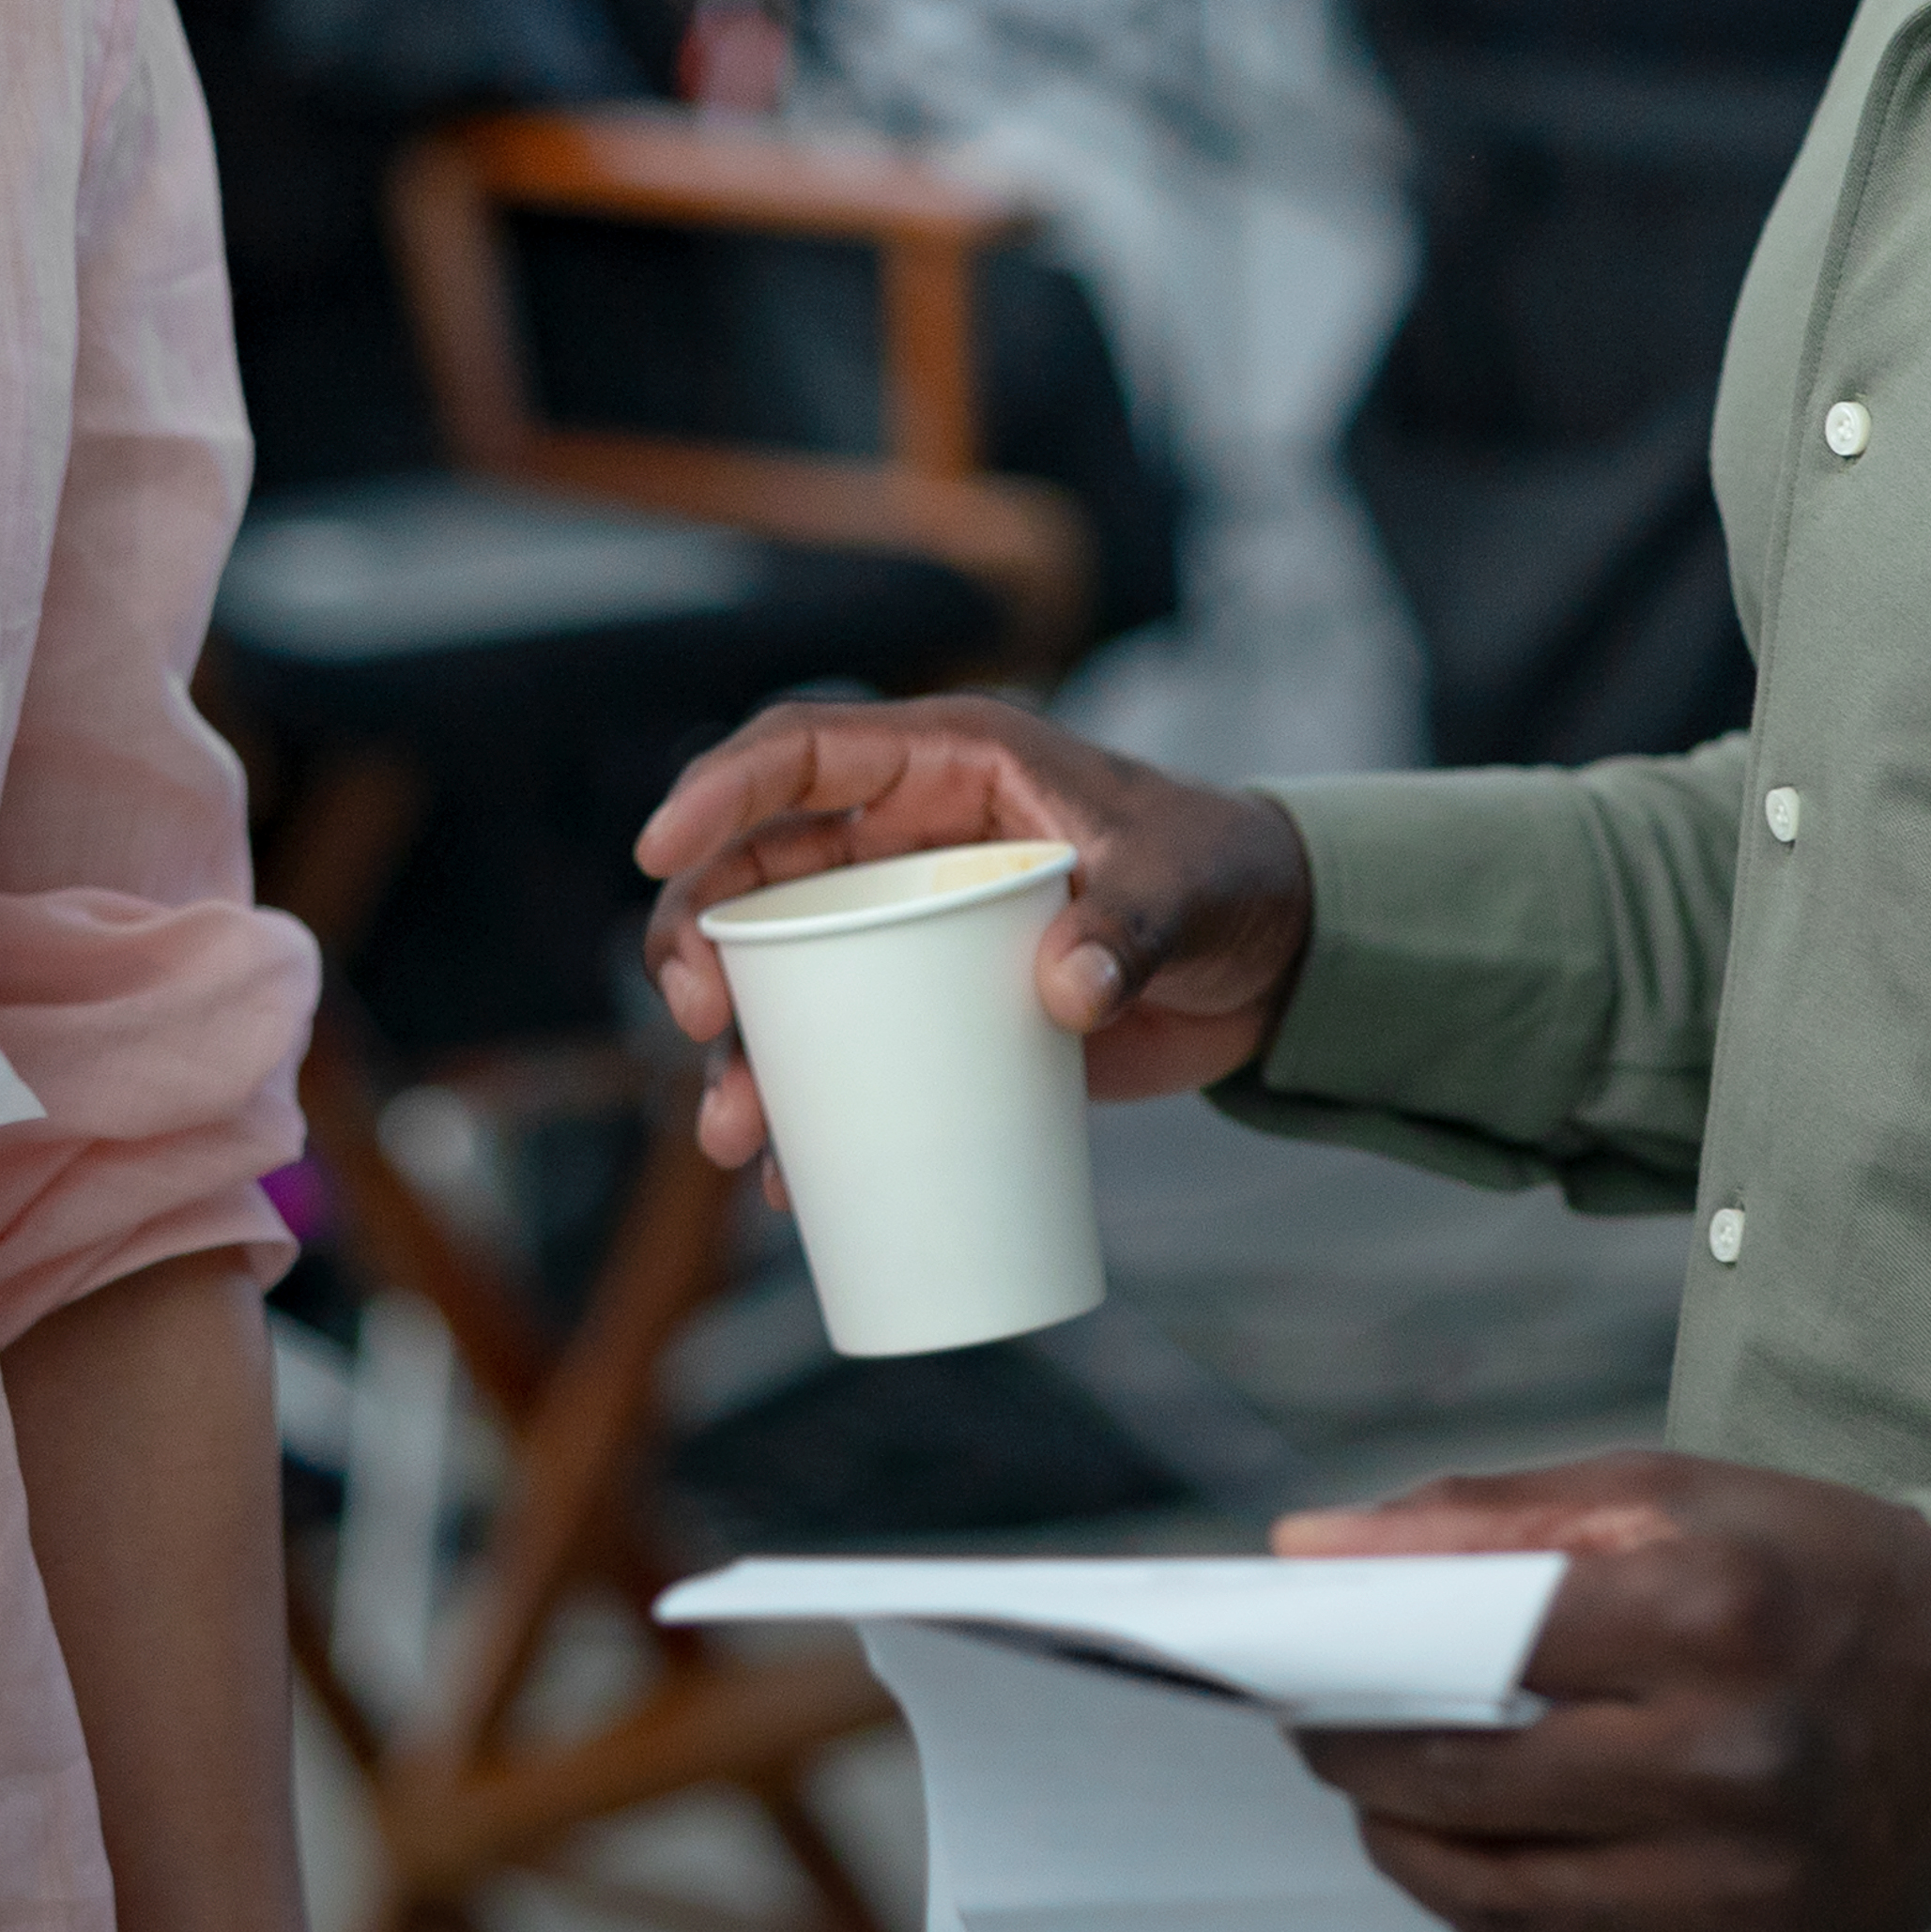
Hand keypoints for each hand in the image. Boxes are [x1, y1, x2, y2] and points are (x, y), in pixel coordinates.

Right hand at [635, 694, 1316, 1175]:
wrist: (1273, 958)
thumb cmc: (1228, 879)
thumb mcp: (1187, 889)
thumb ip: (1135, 926)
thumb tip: (1067, 990)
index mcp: (951, 766)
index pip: (803, 750)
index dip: (720, 789)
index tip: (657, 849)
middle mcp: (908, 839)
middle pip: (757, 872)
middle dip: (701, 940)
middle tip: (703, 1015)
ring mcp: (912, 928)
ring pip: (781, 974)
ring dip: (737, 1050)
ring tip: (732, 1132)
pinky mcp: (934, 1010)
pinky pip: (840, 1052)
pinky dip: (803, 1112)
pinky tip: (786, 1180)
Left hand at [1279, 1450, 1930, 1931]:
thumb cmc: (1810, 1577)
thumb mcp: (1664, 1495)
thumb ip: (1483, 1520)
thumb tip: (1307, 1548)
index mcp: (1706, 1618)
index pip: (1465, 1654)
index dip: (1349, 1662)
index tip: (1292, 1664)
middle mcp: (1733, 1767)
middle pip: (1464, 1792)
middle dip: (1358, 1762)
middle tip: (1327, 1734)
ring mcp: (1753, 1893)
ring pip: (1496, 1905)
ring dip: (1413, 1854)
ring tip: (1401, 1803)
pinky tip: (1496, 1875)